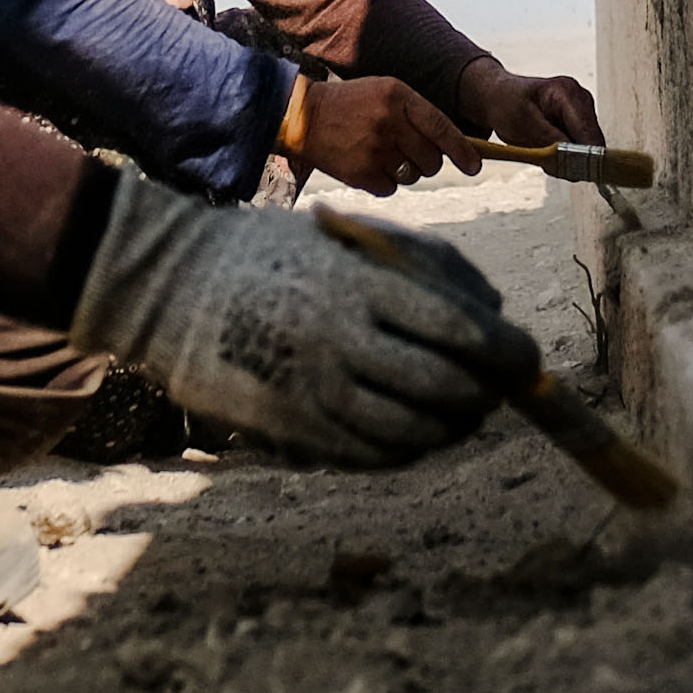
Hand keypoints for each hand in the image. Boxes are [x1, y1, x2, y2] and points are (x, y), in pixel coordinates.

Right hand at [68, 172, 535, 464]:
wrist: (166, 284)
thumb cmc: (270, 250)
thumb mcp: (347, 236)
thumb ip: (423, 268)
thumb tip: (494, 314)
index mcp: (359, 285)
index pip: (462, 332)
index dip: (507, 354)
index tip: (526, 360)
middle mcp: (340, 341)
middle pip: (446, 389)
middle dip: (484, 396)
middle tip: (494, 392)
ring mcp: (312, 391)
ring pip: (413, 432)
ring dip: (448, 428)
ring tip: (456, 414)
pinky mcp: (290, 429)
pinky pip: (369, 456)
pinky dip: (403, 449)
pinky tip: (409, 431)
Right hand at [286, 70, 480, 195]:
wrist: (302, 117)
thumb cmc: (351, 103)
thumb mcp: (385, 92)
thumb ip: (417, 114)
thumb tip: (452, 147)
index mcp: (397, 97)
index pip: (441, 127)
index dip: (462, 150)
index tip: (475, 165)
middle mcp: (388, 123)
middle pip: (431, 159)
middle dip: (429, 162)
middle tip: (411, 154)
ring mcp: (373, 150)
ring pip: (412, 176)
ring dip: (405, 171)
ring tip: (383, 154)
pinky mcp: (360, 173)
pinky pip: (391, 188)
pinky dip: (384, 182)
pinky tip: (368, 165)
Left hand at [450, 58, 602, 148]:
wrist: (499, 97)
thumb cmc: (507, 105)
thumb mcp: (523, 125)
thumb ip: (552, 143)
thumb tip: (576, 163)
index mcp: (568, 92)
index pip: (588, 132)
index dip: (587, 157)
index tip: (575, 174)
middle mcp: (581, 98)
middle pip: (593, 142)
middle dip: (574, 158)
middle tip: (547, 161)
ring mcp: (582, 110)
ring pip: (588, 148)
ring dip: (568, 158)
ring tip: (541, 148)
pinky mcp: (579, 123)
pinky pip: (580, 148)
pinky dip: (565, 155)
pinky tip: (547, 147)